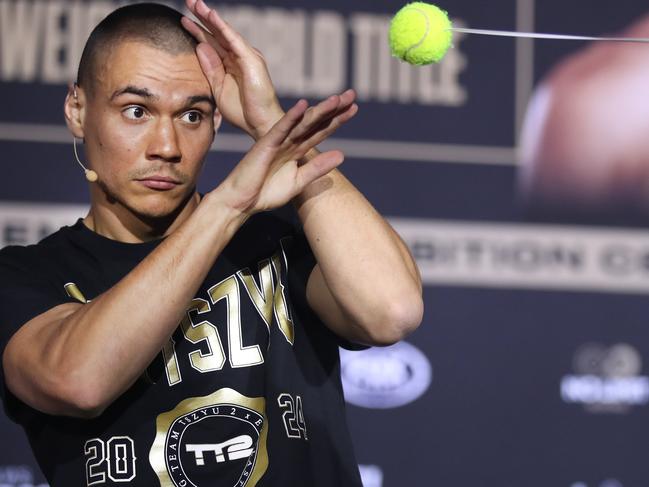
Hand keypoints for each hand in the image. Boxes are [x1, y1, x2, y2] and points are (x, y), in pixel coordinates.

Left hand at [182, 0, 283, 138]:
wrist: (262, 124)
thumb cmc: (244, 111)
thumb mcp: (219, 88)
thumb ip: (210, 68)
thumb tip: (199, 46)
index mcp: (231, 64)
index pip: (212, 43)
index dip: (198, 30)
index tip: (182, 20)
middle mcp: (239, 56)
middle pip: (218, 33)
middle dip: (202, 17)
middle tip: (189, 1)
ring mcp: (246, 56)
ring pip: (225, 32)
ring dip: (210, 17)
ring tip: (196, 4)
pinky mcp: (251, 60)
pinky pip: (234, 40)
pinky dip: (222, 27)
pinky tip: (211, 16)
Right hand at [213, 95, 357, 214]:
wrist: (242, 201)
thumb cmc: (266, 192)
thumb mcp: (298, 181)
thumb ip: (318, 168)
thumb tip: (342, 154)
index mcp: (297, 150)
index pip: (320, 132)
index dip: (337, 120)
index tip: (354, 108)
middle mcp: (289, 142)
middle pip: (315, 123)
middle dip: (333, 110)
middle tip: (351, 95)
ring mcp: (278, 141)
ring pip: (302, 122)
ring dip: (319, 111)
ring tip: (337, 99)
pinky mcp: (266, 144)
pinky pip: (281, 128)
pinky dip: (291, 118)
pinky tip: (303, 106)